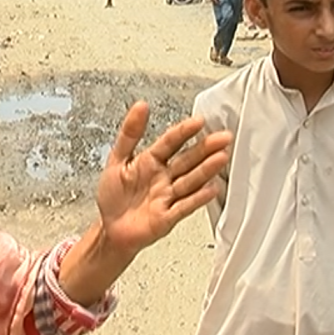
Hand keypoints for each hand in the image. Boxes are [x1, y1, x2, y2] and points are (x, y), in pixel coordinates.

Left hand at [57, 103, 230, 305]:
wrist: (111, 228)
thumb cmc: (114, 195)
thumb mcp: (116, 159)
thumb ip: (129, 134)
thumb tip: (140, 106)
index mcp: (151, 161)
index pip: (170, 142)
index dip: (183, 132)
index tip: (198, 121)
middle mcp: (164, 178)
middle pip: (187, 160)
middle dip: (205, 148)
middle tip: (223, 137)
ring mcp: (168, 197)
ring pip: (190, 181)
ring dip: (206, 169)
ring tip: (221, 157)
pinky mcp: (167, 217)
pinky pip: (184, 206)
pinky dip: (197, 198)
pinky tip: (212, 188)